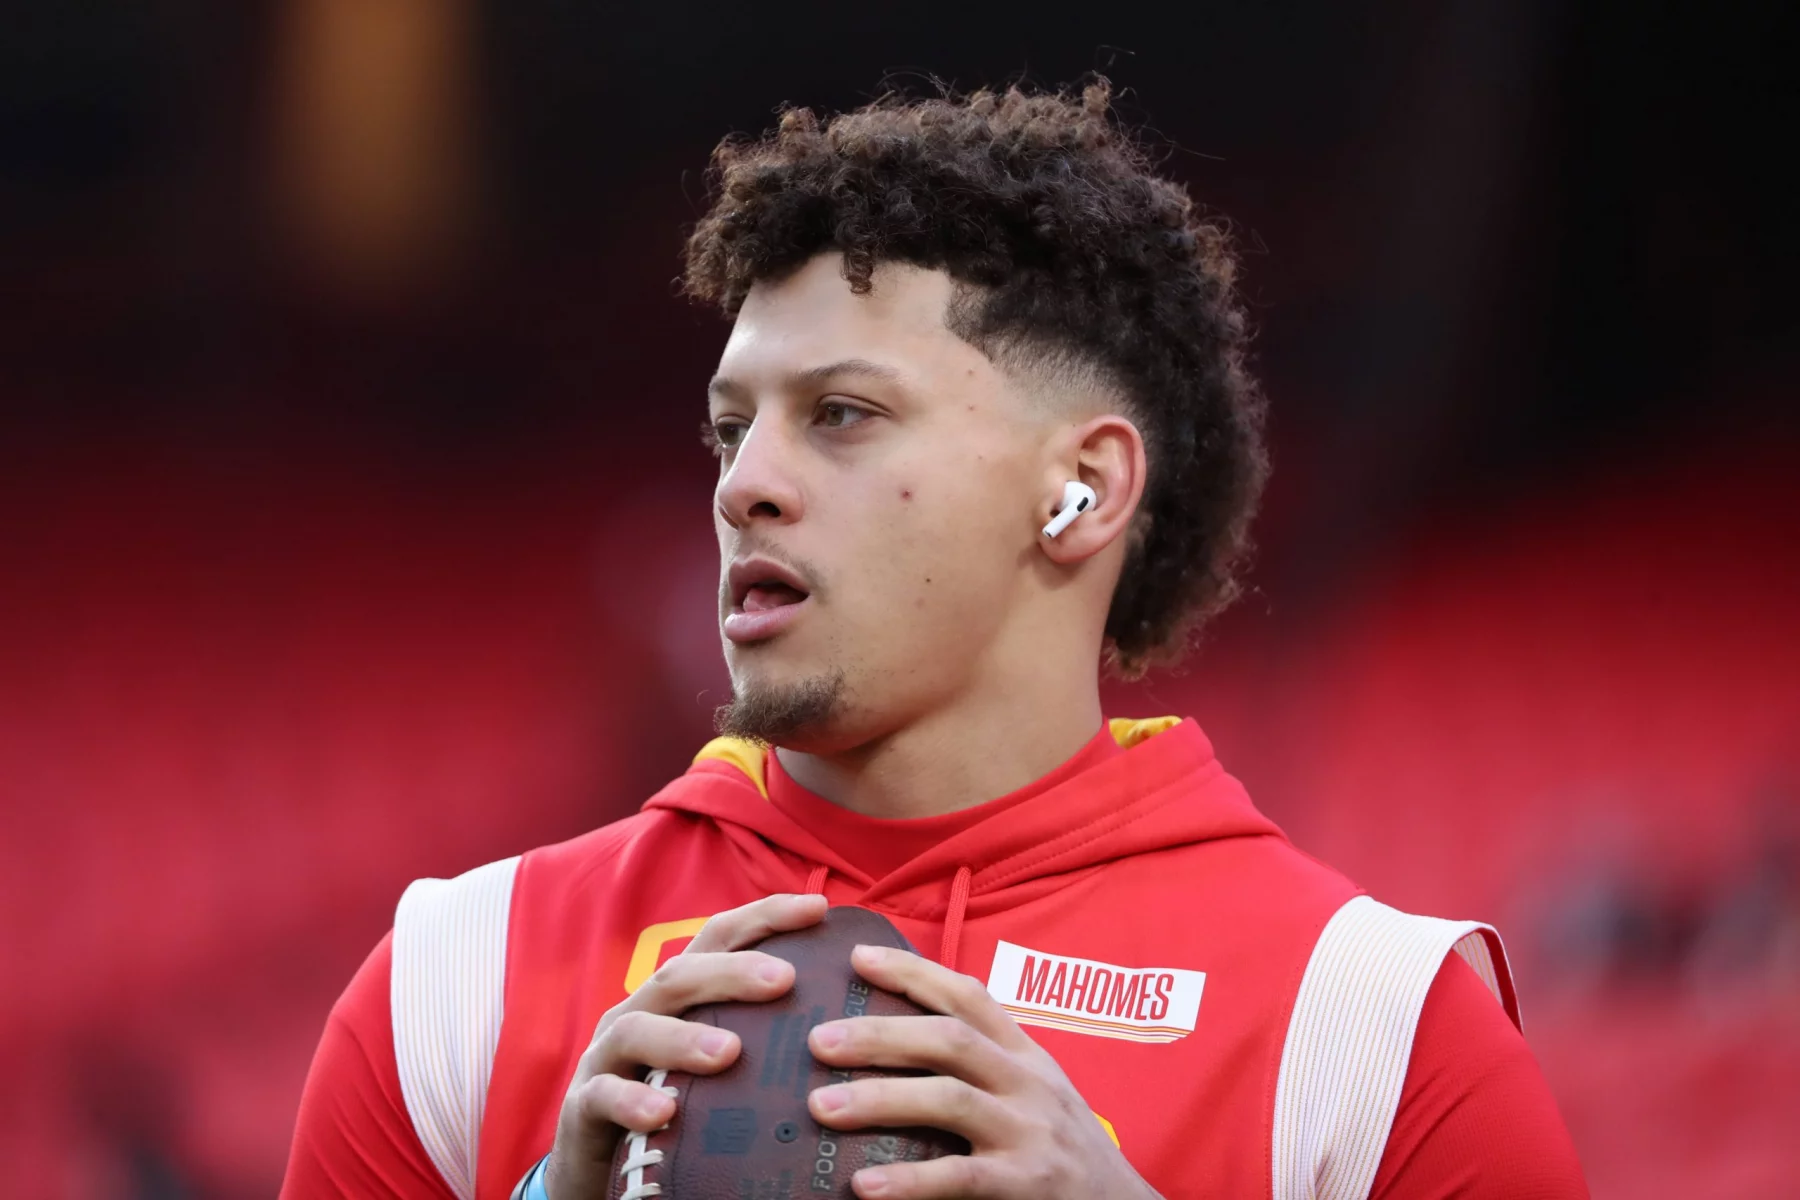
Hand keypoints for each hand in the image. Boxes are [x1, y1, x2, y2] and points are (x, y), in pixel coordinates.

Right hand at [544, 892, 828, 1199]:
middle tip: (784, 979)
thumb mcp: (714, 1057)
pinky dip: (633, 1100)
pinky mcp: (584, 1106)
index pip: (718, 939)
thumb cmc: (675, 1098)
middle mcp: (639, 1010)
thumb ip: (759, 1031)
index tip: (819, 908)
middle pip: (680, 974)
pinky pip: (604, 1096)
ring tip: (729, 1054)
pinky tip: (665, 1112)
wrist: (599, 1160)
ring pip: (638, 1029)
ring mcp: (607, 1056)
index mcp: (676, 994)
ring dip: (684, 1038)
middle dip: (731, 972)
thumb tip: (844, 1017)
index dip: (765, 917)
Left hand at [804, 944, 1159, 1199]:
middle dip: (879, 1034)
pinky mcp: (1027, 1185)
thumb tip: (894, 1044)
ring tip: (822, 1105)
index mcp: (1025, 1054)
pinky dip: (909, 1181)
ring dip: (880, 1098)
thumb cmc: (1063, 1149)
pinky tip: (864, 1185)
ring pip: (949, 1099)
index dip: (913, 972)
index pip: (968, 995)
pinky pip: (961, 1177)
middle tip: (819, 1039)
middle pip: (948, 1040)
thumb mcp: (1033, 1091)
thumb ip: (983, 1065)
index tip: (857, 957)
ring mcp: (1029, 1132)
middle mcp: (1028, 1083)